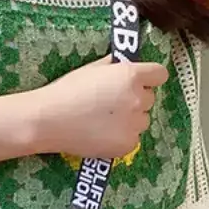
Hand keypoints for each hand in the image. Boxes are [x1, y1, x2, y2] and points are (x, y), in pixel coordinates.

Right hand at [30, 57, 168, 159]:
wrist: (49, 121)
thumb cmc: (67, 91)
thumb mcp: (91, 69)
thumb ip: (114, 66)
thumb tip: (125, 63)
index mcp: (131, 76)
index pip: (160, 74)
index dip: (150, 78)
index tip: (140, 82)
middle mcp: (138, 99)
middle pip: (150, 98)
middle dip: (136, 99)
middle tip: (112, 103)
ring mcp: (135, 124)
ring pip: (142, 120)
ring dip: (130, 120)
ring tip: (104, 121)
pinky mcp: (128, 144)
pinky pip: (133, 138)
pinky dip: (121, 137)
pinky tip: (101, 134)